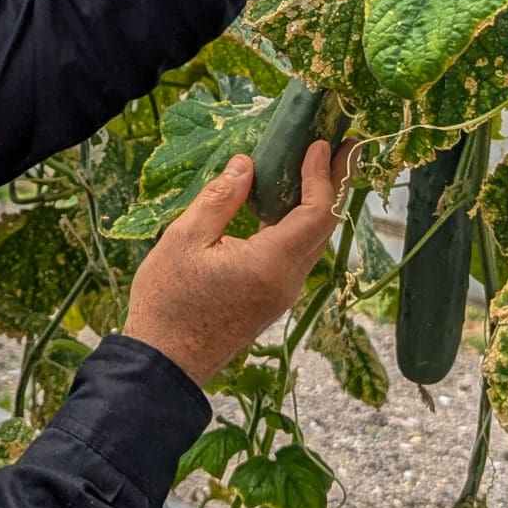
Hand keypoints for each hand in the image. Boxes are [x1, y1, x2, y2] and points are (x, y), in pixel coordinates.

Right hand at [124, 139, 349, 389]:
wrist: (163, 364)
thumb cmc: (167, 302)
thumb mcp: (184, 240)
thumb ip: (220, 199)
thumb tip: (246, 164)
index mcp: (271, 264)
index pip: (317, 214)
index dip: (323, 176)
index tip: (321, 144)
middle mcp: (287, 281)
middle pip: (325, 226)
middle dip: (336, 182)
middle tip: (343, 145)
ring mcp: (282, 294)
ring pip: (313, 241)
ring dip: (320, 202)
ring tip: (321, 166)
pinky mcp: (271, 299)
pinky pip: (296, 254)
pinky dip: (300, 223)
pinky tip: (287, 203)